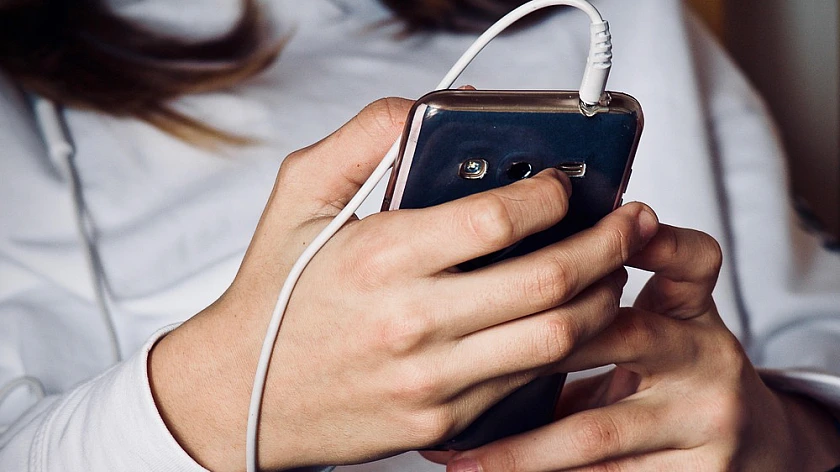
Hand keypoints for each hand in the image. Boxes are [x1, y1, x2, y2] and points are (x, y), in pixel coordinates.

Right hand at [146, 98, 659, 470]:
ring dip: (602, 297)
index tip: (566, 181)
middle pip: (549, 280)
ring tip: (613, 269)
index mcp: (381, 259)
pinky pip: (528, 381)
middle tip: (629, 221)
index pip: (498, 219)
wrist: (243, 395)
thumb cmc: (276, 293)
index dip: (550, 193)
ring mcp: (434, 380)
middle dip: (608, 243)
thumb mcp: (299, 197)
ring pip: (556, 337)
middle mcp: (413, 322)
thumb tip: (422, 111)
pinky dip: (564, 346)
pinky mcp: (444, 420)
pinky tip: (571, 319)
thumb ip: (362, 140)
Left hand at [444, 225, 839, 471]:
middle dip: (538, 348)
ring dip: (521, 447)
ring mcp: (705, 419)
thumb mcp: (658, 325)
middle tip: (467, 358)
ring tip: (463, 455)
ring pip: (596, 431)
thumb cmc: (676, 374)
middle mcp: (707, 356)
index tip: (610, 224)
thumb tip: (497, 292)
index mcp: (692, 309)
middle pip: (622, 335)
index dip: (654, 240)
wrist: (748, 443)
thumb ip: (602, 309)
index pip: (690, 258)